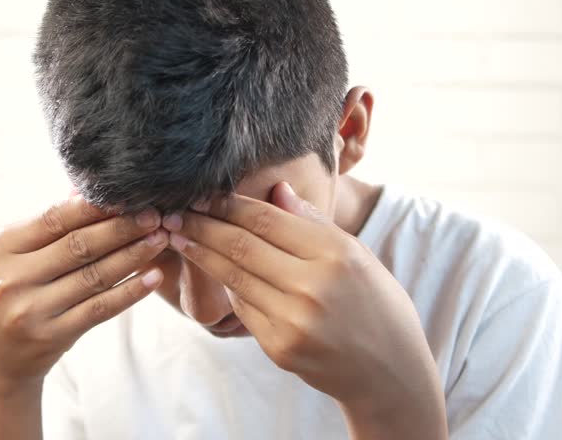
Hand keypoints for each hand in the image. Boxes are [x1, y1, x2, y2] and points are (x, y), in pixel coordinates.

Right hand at [0, 195, 168, 392]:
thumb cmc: (10, 292)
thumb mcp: (14, 256)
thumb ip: (49, 226)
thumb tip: (87, 189)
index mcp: (1, 249)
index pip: (54, 219)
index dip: (94, 207)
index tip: (128, 195)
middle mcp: (13, 279)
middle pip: (78, 246)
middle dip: (122, 228)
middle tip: (154, 215)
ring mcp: (32, 310)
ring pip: (94, 277)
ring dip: (133, 256)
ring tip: (160, 239)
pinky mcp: (52, 336)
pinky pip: (100, 309)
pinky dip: (130, 291)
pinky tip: (153, 276)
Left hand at [163, 182, 446, 438]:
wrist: (388, 372)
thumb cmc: (375, 304)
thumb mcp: (357, 254)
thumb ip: (313, 222)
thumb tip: (276, 188)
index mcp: (336, 255)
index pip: (268, 221)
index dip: (229, 204)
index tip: (202, 193)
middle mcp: (313, 288)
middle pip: (242, 246)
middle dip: (201, 225)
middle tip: (173, 211)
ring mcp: (293, 322)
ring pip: (234, 277)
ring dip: (201, 254)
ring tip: (178, 235)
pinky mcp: (279, 348)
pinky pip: (243, 308)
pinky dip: (227, 286)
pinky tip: (211, 269)